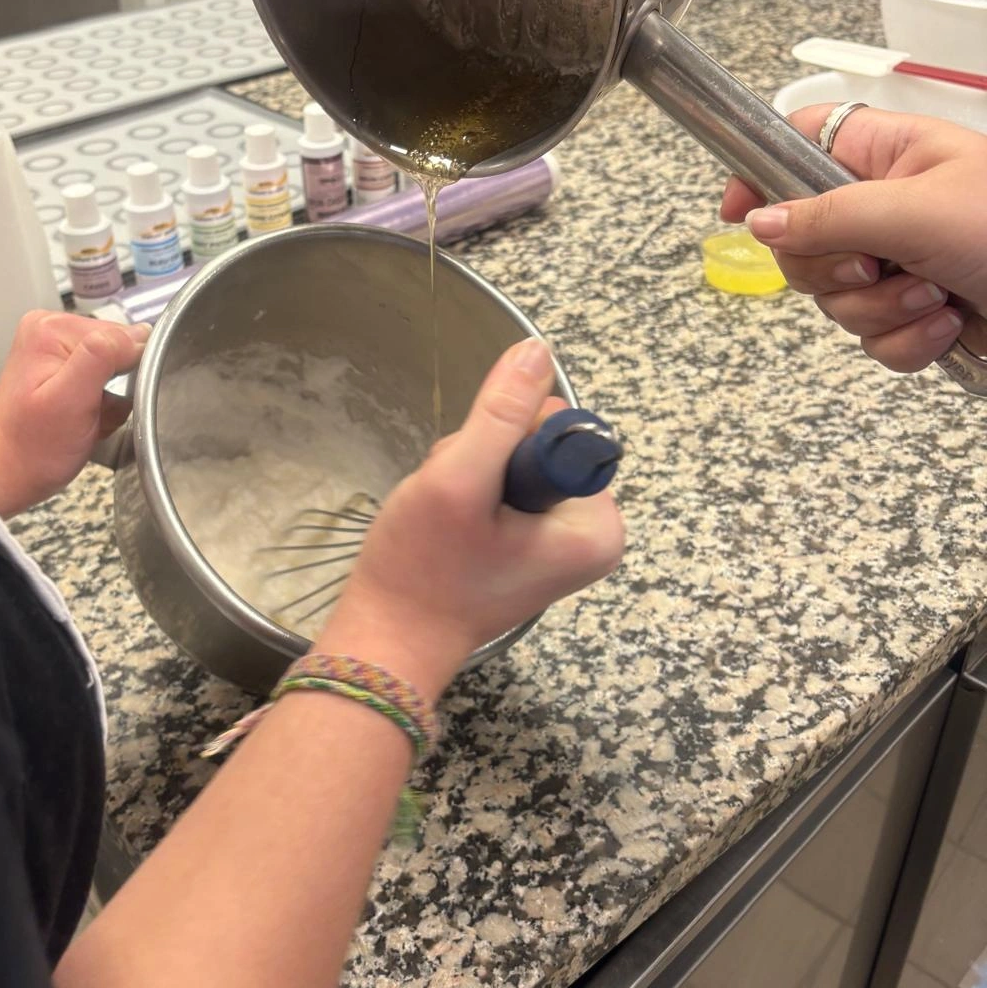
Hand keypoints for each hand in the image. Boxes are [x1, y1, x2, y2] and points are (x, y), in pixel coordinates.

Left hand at [0, 311, 150, 516]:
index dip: (129, 371)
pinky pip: (103, 380)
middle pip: (119, 349)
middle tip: (94, 415)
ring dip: (112, 399)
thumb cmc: (32, 446)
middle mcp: (52, 330)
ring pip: (115, 368)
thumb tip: (139, 333)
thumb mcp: (70, 400)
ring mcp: (55, 350)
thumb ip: (102, 357)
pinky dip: (103, 404)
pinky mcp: (61, 370)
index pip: (121, 334)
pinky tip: (86, 419)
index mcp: (53, 328)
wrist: (5, 473)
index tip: (107, 401)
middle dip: (119, 386)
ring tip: (88, 419)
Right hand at [321, 337, 624, 703]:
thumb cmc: (421, 570)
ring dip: (469, 475)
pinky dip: (468, 495)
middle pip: (538, 444)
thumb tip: (536, 349)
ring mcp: (561, 543)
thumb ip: (501, 414)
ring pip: (514, 462)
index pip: (561, 430)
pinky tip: (447, 525)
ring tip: (444, 518)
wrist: (389, 638)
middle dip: (484, 458)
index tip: (474, 479)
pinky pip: (505, 489)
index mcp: (598, 525)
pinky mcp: (531, 547)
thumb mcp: (458, 480)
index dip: (507, 439)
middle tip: (451, 500)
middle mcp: (593, 534)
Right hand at [721, 106, 986, 373]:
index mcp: (887, 155)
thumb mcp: (914, 210)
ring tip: (934, 295)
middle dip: (834, 270)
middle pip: (801, 240)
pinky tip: (950, 325)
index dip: (761, 175)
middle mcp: (886, 208)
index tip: (738, 213)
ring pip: (835, 300)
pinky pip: (872, 341)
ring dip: (882, 311)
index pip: (798, 144)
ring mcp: (900, 265)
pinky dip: (908, 342)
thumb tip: (757, 222)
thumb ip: (827, 216)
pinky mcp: (916, 317)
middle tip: (876, 264)